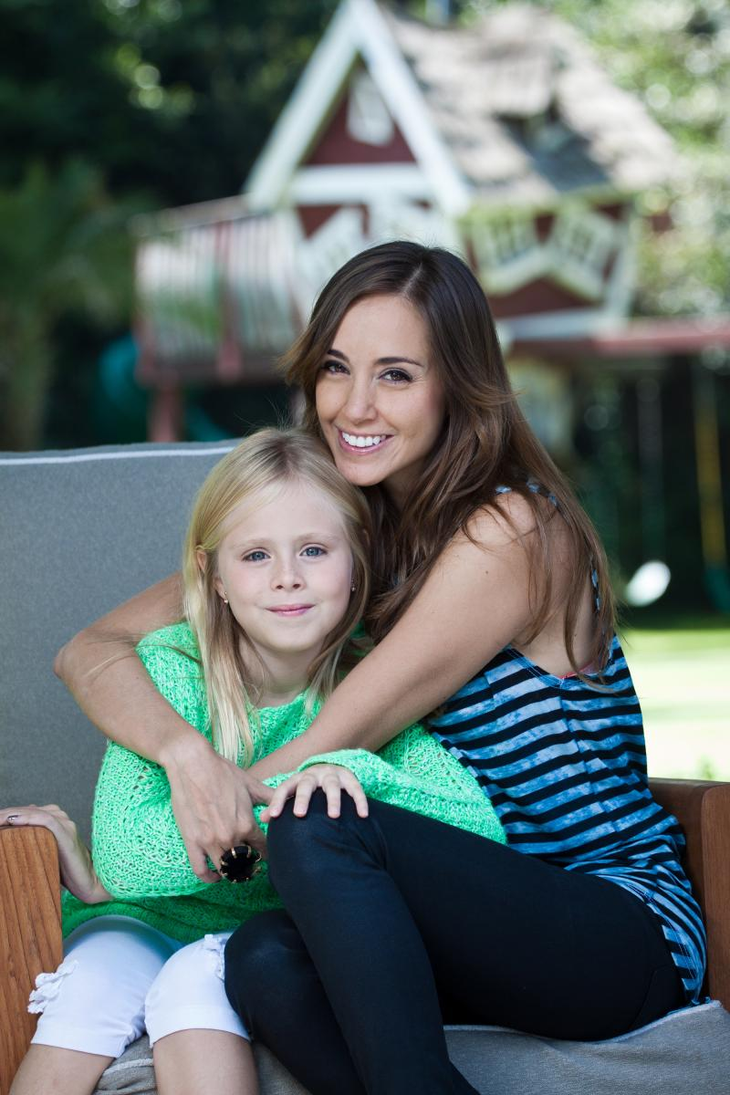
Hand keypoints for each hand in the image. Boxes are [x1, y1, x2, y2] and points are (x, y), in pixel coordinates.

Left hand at [0, 804, 110, 903]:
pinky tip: (12, 821)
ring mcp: (65, 824)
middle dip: (6, 813)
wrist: (89, 882)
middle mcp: (61, 818)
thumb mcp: (45, 853)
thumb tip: (13, 837)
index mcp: (56, 820)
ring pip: (35, 812)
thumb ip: (33, 841)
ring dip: (12, 814)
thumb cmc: (66, 871)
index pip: (26, 811)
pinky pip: (46, 821)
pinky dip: (28, 819)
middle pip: (28, 809)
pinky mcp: (67, 833)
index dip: (8, 814)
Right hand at [164, 738, 272, 881]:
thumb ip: (270, 797)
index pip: (263, 849)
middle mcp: (230, 836)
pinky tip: (214, 876)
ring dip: (232, 872)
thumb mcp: (251, 784)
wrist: (193, 765)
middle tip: (252, 864)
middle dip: (251, 865)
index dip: (267, 853)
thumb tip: (288, 799)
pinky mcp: (192, 842)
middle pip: (245, 862)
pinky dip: (208, 877)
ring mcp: (210, 841)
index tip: (268, 855)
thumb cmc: (223, 772)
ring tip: (236, 870)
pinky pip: (200, 870)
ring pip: (225, 869)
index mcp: (246, 824)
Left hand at [261, 764, 368, 822]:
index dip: (277, 801)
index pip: (284, 788)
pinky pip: (356, 789)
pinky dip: (360, 801)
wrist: (330, 768)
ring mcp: (332, 775)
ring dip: (333, 800)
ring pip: (332, 785)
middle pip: (306, 785)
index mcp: (298, 779)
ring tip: (333, 816)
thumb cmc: (308, 788)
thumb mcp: (294, 792)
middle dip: (303, 799)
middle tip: (299, 814)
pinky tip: (363, 815)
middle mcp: (314, 775)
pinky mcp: (349, 778)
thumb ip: (280, 803)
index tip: (273, 817)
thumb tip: (263, 819)